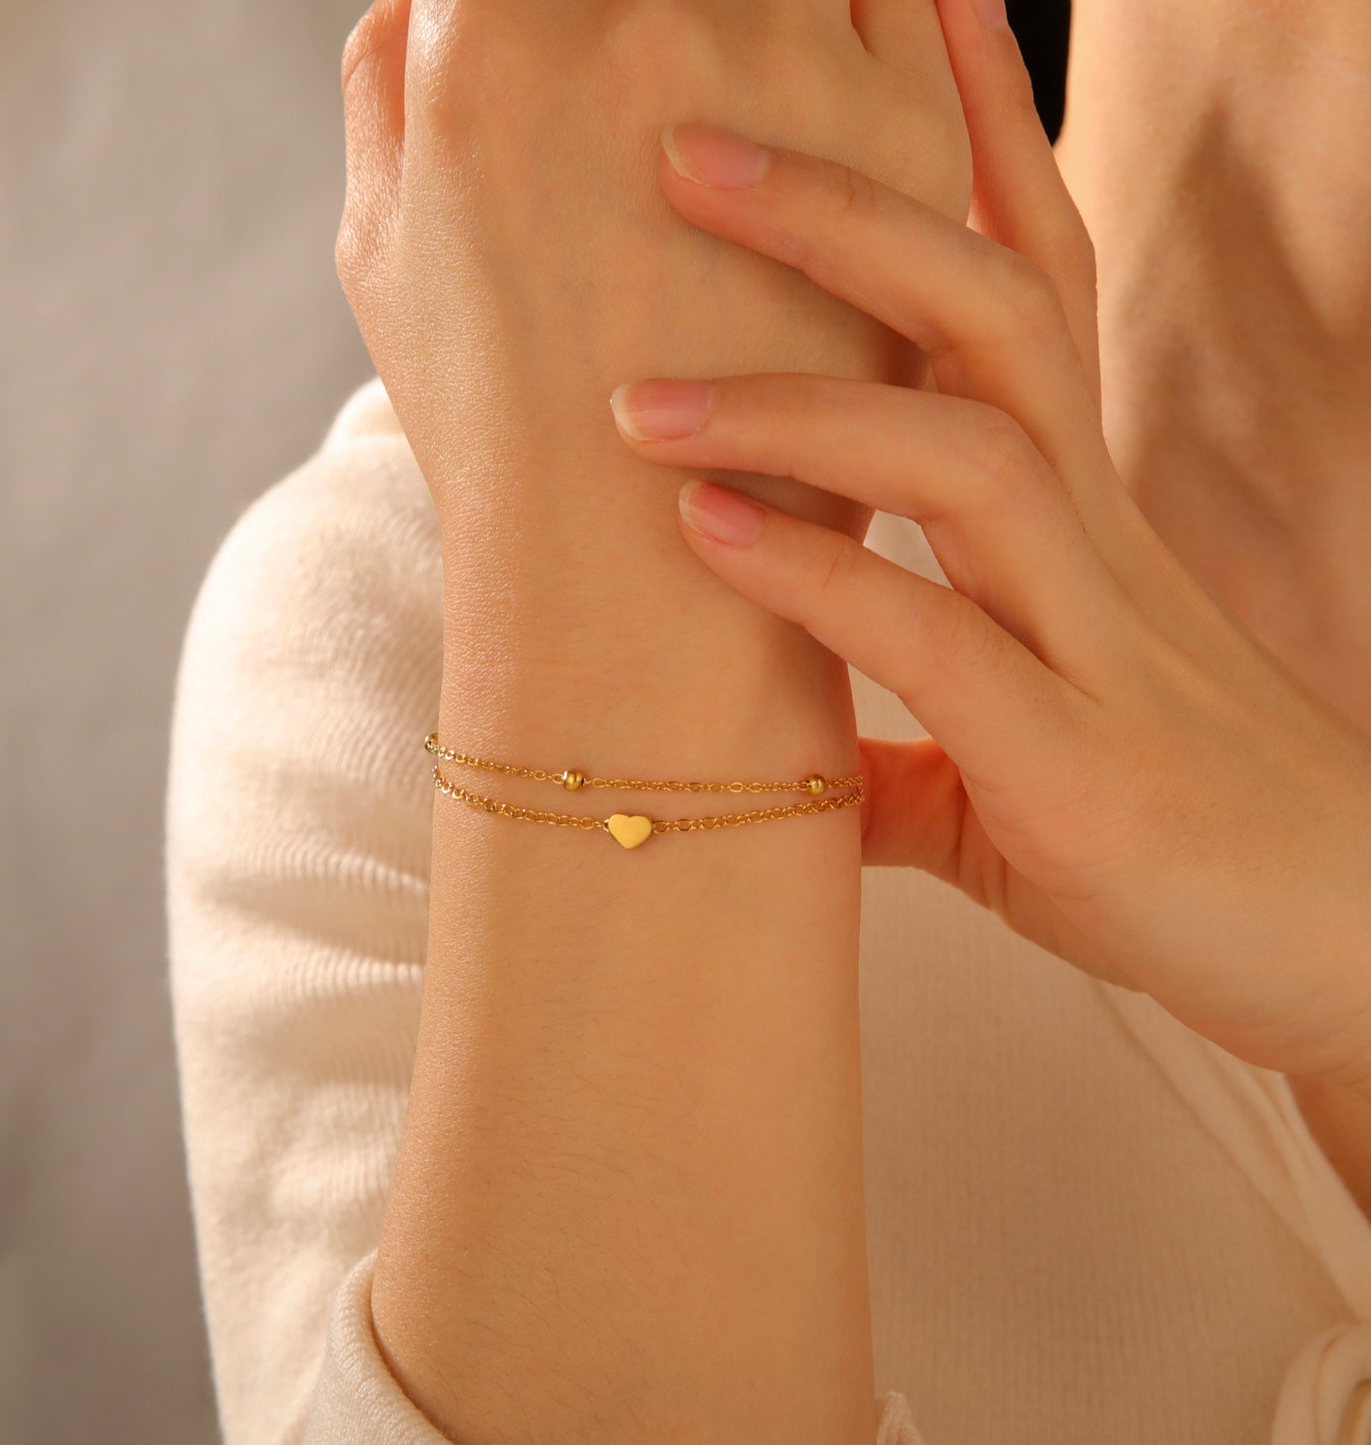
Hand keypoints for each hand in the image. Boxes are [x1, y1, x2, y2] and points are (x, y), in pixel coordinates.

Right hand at [334, 0, 973, 556]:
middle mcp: (644, 16)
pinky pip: (913, 5)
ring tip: (740, 70)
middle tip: (660, 72)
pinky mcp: (904, 127)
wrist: (642, 568)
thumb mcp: (380, 253)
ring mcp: (790, 66)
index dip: (540, 3)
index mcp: (494, 36)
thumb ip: (383, 80)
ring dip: (770, 8)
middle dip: (658, 13)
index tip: (575, 44)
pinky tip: (827, 66)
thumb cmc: (496, 421)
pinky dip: (869, 12)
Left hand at [608, 0, 1370, 1090]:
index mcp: (1075, 517)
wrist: (1328, 947)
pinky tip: (704, 534)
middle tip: (688, 138)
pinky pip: (937, 636)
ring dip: (796, 401)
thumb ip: (894, 729)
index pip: (1033, 281)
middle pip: (993, 311)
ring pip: (966, 447)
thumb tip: (786, 750)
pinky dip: (818, 577)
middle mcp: (1092, 542)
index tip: (892, 18)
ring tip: (636, 396)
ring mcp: (1095, 639)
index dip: (971, 140)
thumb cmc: (1163, 836)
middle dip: (852, 205)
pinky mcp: (1076, 761)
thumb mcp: (1010, 755)